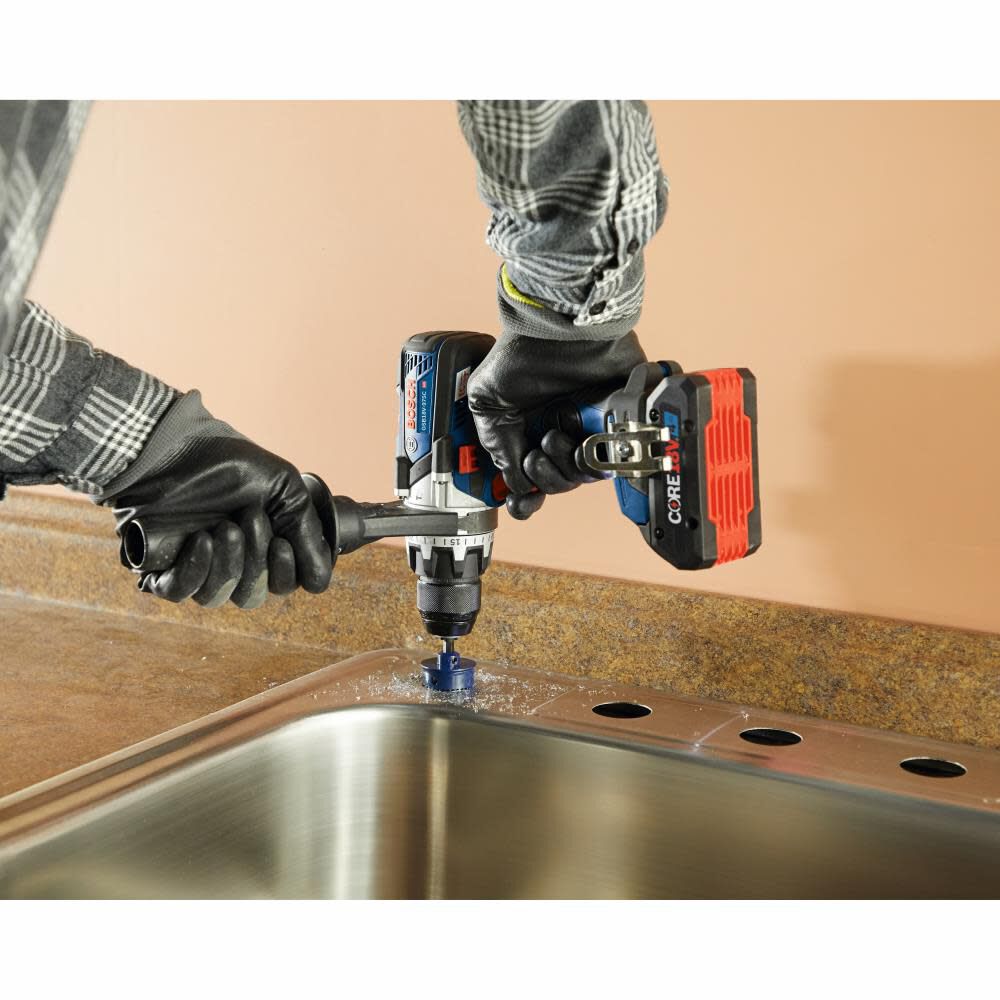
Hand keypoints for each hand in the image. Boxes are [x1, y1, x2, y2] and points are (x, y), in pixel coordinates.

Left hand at [102, 392, 331, 608]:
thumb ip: (307, 534)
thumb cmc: (229, 462)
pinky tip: (202, 539)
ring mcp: (193, 566)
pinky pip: (181, 592)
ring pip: (218, 597)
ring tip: (225, 527)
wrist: (174, 445)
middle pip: (252, 596)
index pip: (282, 584)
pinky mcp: (159, 568)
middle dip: (257, 561)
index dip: (286, 573)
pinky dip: (198, 568)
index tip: (282, 543)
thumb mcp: (285, 490)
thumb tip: (320, 583)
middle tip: (252, 519)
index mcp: (261, 545)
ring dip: (229, 564)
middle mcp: (229, 560)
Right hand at [467, 330, 645, 518]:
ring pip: (582, 477)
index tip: (518, 503)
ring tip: (554, 437)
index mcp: (528, 433)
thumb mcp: (486, 400)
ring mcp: (588, 430)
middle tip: (535, 453)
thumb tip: (515, 481)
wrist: (559, 330)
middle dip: (544, 477)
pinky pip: (612, 460)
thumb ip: (495, 443)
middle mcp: (559, 434)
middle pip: (557, 484)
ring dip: (565, 467)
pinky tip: (579, 440)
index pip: (529, 479)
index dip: (524, 498)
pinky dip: (595, 459)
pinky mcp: (616, 423)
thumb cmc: (522, 353)